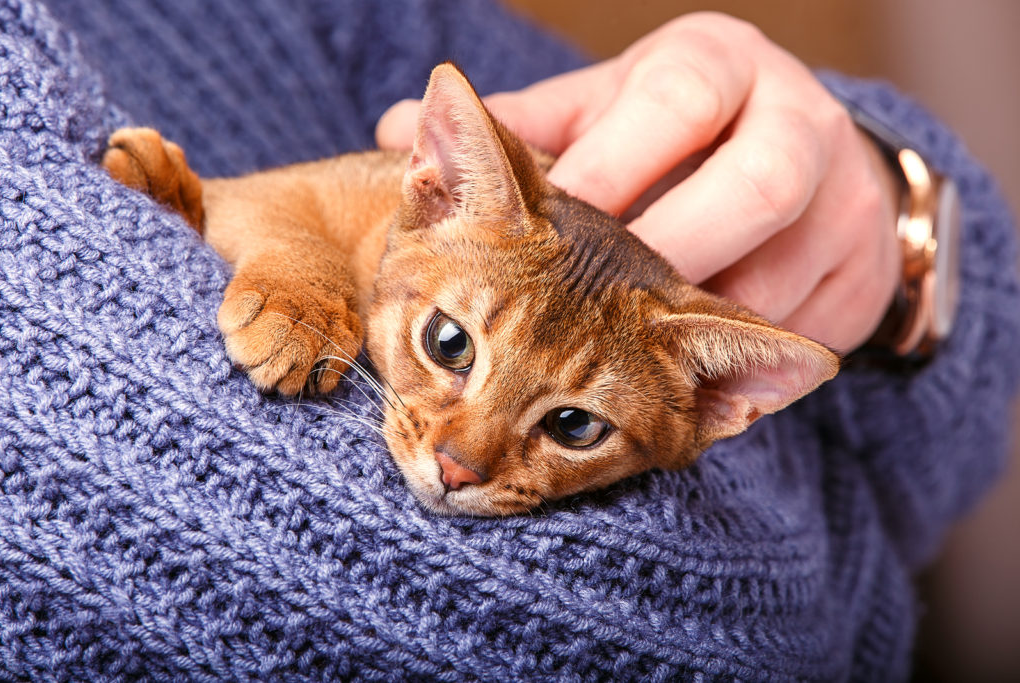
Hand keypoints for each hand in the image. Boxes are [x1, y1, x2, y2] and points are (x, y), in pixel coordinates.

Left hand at [377, 13, 901, 352]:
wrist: (795, 166)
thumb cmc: (667, 143)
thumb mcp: (600, 118)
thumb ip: (517, 133)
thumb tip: (397, 129)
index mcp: (719, 68)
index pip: (677, 101)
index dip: (610, 166)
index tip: (544, 227)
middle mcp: (797, 126)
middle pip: (758, 185)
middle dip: (672, 250)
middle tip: (593, 311)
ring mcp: (843, 205)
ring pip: (785, 273)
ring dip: (700, 329)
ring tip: (623, 366)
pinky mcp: (860, 277)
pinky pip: (804, 334)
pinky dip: (739, 374)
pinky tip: (677, 390)